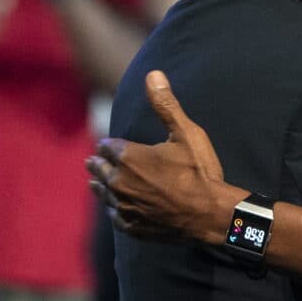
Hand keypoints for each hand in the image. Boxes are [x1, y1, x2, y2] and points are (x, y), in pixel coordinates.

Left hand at [87, 70, 239, 244]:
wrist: (211, 214)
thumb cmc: (200, 171)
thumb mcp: (186, 133)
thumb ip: (165, 104)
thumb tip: (152, 74)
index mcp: (130, 157)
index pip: (108, 147)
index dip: (108, 145)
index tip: (106, 145)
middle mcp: (121, 182)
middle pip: (101, 171)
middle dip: (97, 164)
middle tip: (91, 162)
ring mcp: (126, 206)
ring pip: (104, 194)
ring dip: (99, 186)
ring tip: (94, 184)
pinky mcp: (134, 226)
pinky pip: (116, 217)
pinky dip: (113, 210)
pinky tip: (114, 209)